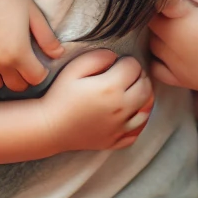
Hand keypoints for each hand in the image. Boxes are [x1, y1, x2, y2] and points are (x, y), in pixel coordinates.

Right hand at [0, 0, 63, 91]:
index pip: (35, 79)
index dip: (40, 72)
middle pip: (15, 86)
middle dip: (23, 77)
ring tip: (3, 65)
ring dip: (0, 79)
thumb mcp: (33, 14)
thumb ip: (47, 38)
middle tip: (23, 64)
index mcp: (17, 53)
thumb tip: (58, 54)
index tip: (38, 64)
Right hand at [39, 49, 154, 154]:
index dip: (127, 61)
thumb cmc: (60, 96)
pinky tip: (131, 113)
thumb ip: (98, 56)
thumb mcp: (74, 68)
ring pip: (147, 109)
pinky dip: (140, 120)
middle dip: (139, 76)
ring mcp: (120, 127)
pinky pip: (138, 131)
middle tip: (126, 75)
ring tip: (131, 91)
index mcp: (111, 88)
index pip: (134, 67)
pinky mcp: (116, 140)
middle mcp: (121, 108)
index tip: (117, 64)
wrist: (49, 127)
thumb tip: (115, 57)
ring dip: (143, 97)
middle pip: (146, 86)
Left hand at [149, 0, 197, 95]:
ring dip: (157, 35)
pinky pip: (156, 69)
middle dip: (157, 15)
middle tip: (173, 12)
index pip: (156, 3)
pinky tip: (166, 54)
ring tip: (174, 31)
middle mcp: (171, 41)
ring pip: (152, 44)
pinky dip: (156, 60)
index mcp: (182, 19)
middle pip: (150, 24)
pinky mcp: (178, 79)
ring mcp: (172, 62)